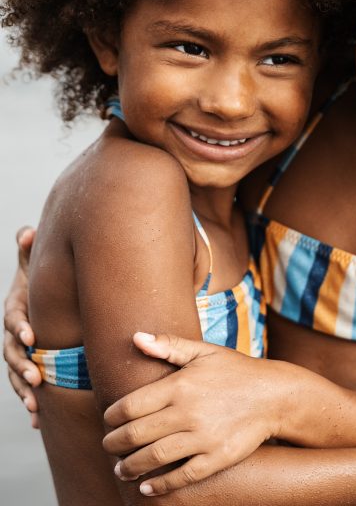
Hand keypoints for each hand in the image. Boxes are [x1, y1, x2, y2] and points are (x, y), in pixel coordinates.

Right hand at [3, 226, 39, 426]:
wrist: (44, 298)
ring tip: (35, 404)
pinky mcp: (29, 364)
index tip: (32, 336)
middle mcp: (13, 333)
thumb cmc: (40, 280)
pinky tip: (40, 421)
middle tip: (35, 378)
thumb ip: (29, 251)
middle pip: (12, 353)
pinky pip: (26, 386)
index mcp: (15, 310)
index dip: (20, 327)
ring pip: (17, 373)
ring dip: (24, 390)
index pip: (13, 320)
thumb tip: (27, 232)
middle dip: (22, 366)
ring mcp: (19, 351)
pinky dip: (31, 401)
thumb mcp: (34, 265)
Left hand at [104, 332, 287, 491]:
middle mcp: (188, 411)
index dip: (112, 417)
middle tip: (109, 447)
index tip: (109, 421)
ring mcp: (202, 437)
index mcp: (181, 384)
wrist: (275, 395)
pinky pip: (180, 476)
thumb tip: (136, 337)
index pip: (130, 406)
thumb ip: (170, 345)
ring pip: (152, 458)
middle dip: (113, 444)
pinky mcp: (216, 457)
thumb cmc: (237, 371)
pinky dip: (158, 485)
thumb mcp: (205, 352)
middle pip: (135, 435)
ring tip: (121, 469)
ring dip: (128, 467)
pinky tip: (146, 486)